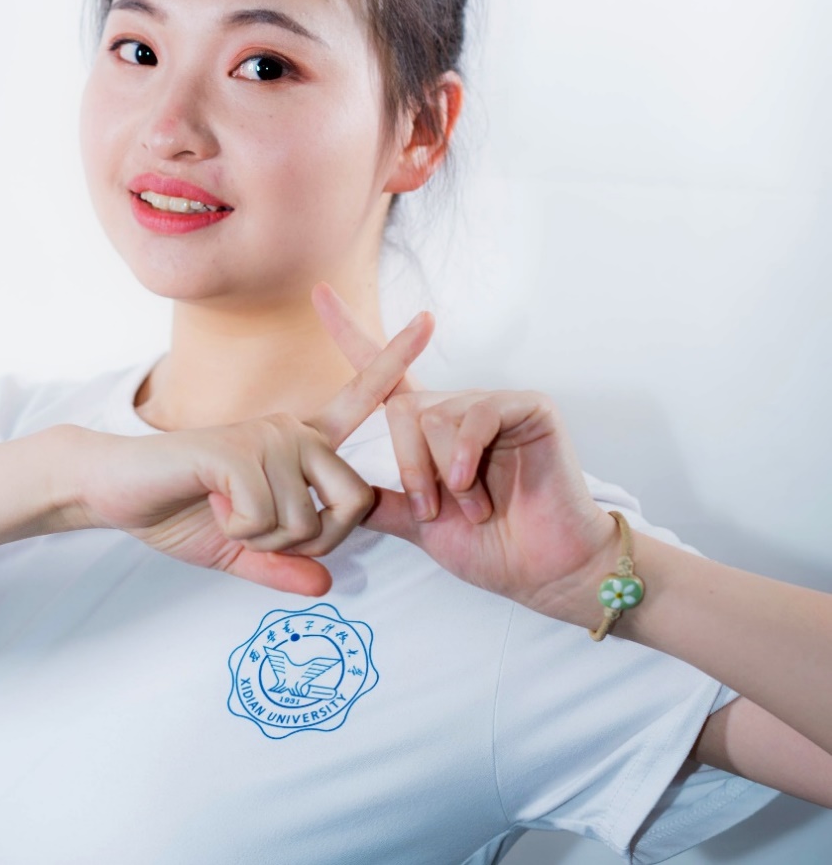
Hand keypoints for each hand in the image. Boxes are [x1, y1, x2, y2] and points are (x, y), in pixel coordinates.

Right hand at [71, 309, 435, 596]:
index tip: (431, 318)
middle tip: (259, 528)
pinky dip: (238, 529)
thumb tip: (327, 587)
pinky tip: (211, 502)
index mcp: (299, 444)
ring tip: (225, 507)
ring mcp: (266, 435)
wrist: (115, 490)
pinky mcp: (237, 449)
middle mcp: (292, 429)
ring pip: (306, 520)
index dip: (395, 360)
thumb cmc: (176, 510)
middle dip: (313, 540)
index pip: (359, 399)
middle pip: (354, 502)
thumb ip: (284, 565)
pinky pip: (267, 516)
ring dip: (263, 536)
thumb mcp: (238, 550)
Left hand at [311, 283, 617, 620]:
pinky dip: (465, 456)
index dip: (349, 331)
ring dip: (440, 472)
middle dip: (408, 466)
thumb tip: (330, 490)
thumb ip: (379, 501)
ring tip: (469, 506)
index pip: (383, 373)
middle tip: (432, 509)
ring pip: (433, 416)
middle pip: (400, 407)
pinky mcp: (528, 406)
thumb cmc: (490, 547)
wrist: (545, 570)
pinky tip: (471, 484)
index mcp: (429, 429)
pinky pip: (476, 415)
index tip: (319, 293)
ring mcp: (494, 403)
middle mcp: (458, 408)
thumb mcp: (419, 525)